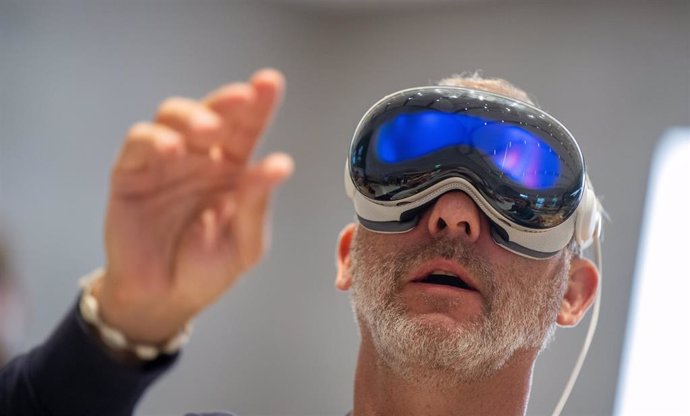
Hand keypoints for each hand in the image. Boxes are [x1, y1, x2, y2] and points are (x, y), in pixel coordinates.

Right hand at [92, 69, 292, 343]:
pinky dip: (154, 140)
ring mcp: (164, 164)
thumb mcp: (245, 244)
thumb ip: (257, 204)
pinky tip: (173, 151)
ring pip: (171, 118)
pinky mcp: (130, 175)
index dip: (259, 104)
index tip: (270, 82)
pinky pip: (138, 145)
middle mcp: (199, 159)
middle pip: (211, 114)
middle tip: (243, 99)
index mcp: (232, 170)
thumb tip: (279, 164)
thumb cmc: (206, 270)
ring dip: (191, 115)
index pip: (247, 130)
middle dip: (226, 102)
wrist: (164, 301)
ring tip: (209, 129)